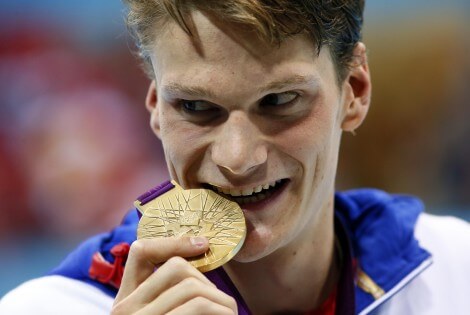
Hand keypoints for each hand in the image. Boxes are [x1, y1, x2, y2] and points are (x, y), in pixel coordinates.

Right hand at [111, 237, 237, 313]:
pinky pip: (198, 305)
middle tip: (223, 304)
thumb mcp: (162, 312)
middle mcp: (124, 309)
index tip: (203, 243)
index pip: (140, 252)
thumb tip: (202, 255)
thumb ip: (169, 295)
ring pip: (191, 286)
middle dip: (208, 282)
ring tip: (230, 313)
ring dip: (221, 300)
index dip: (173, 241)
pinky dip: (222, 310)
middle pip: (175, 267)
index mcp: (125, 302)